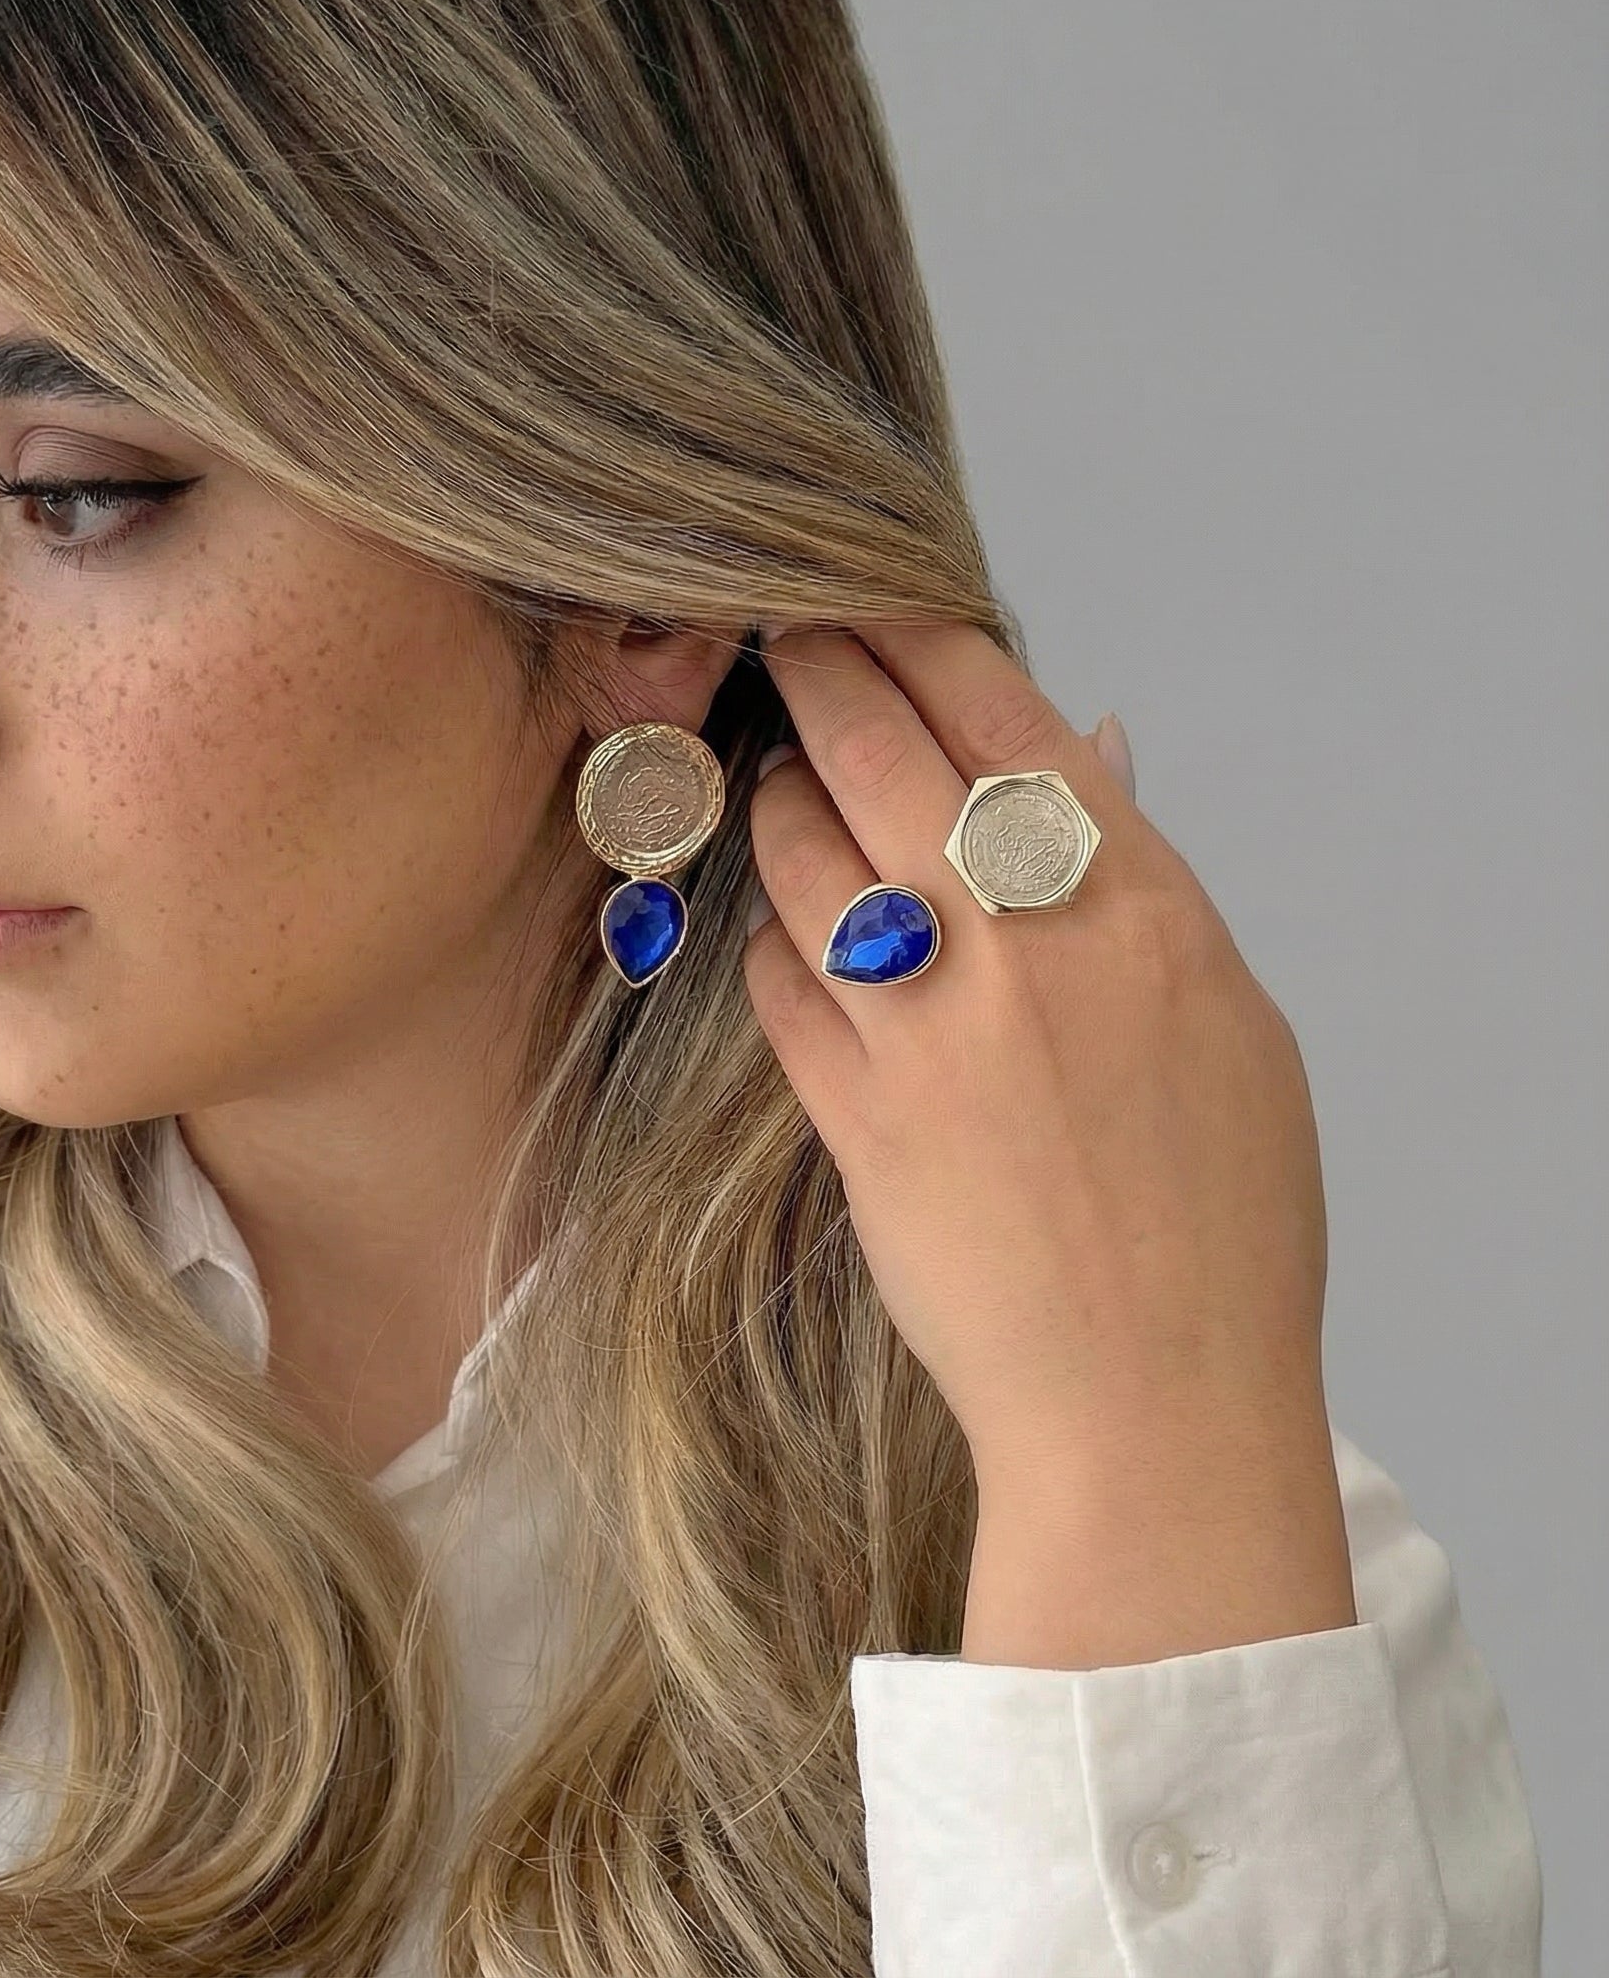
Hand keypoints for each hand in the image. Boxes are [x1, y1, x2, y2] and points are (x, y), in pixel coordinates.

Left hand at [744, 620, 1353, 1658]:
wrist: (1152, 1402)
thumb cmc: (1222, 1217)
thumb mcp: (1228, 1023)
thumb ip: (1146, 880)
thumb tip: (1091, 752)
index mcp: (1142, 909)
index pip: (1008, 721)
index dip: (920, 636)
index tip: (864, 596)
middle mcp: (1027, 947)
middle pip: (883, 754)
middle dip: (813, 669)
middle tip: (772, 636)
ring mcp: (930, 1030)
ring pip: (806, 856)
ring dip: (779, 802)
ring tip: (776, 787)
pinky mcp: (852, 1116)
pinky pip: (778, 985)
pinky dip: (770, 945)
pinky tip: (780, 939)